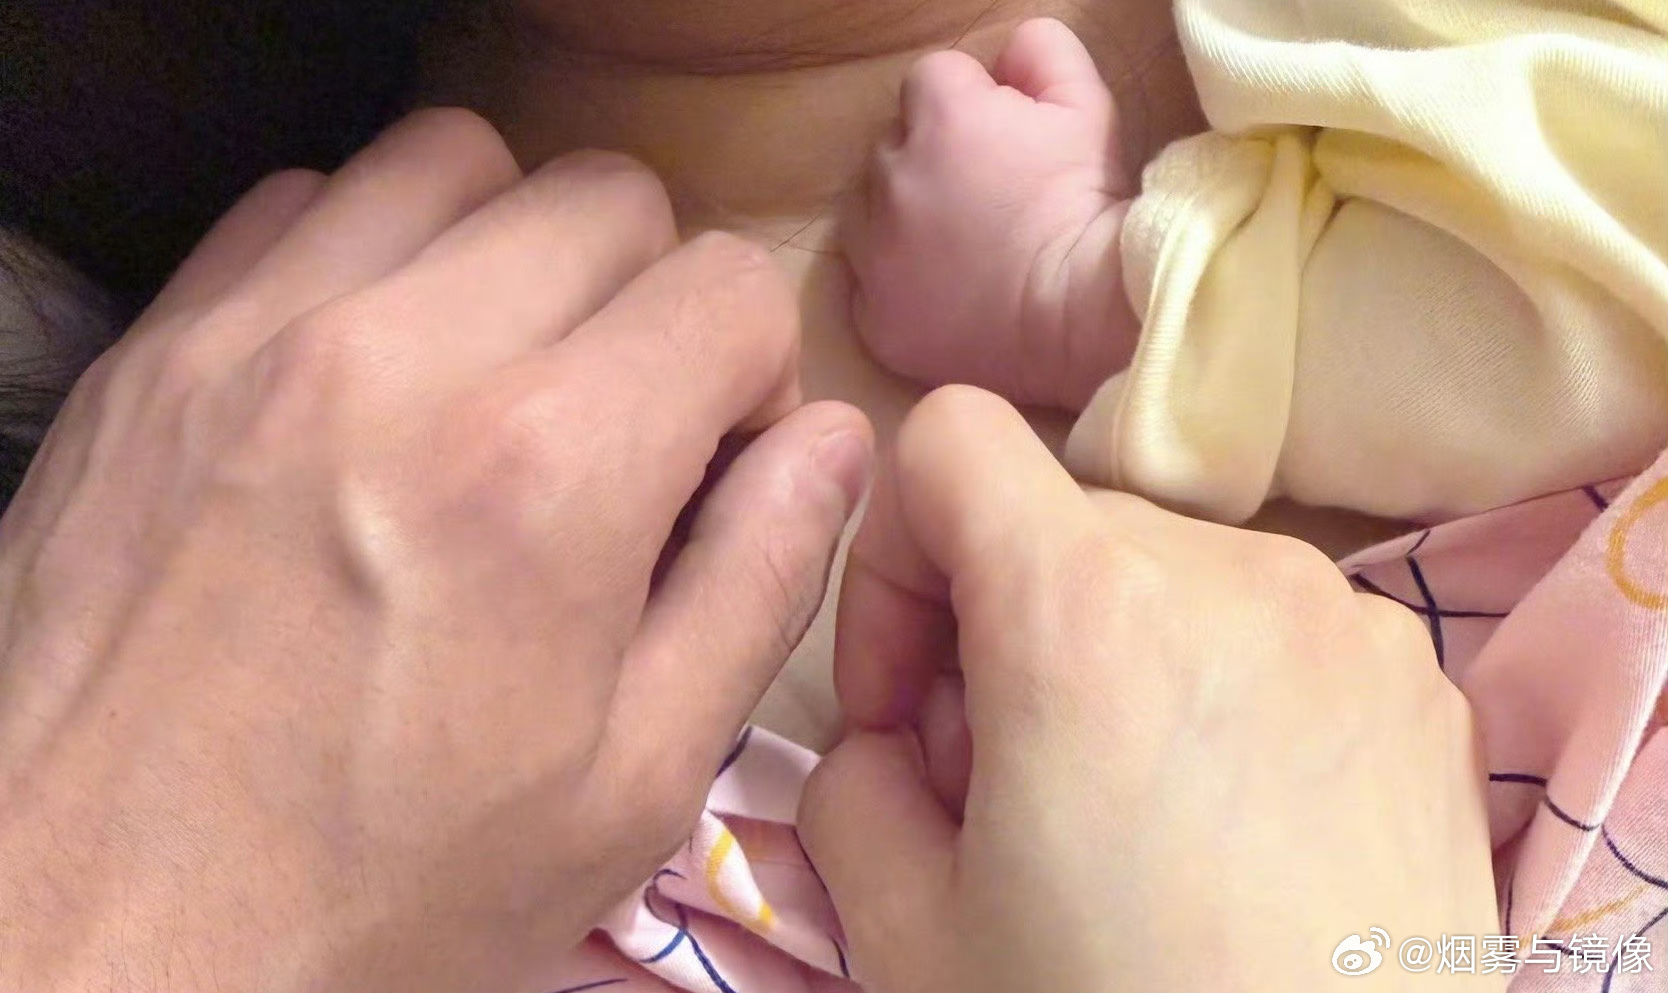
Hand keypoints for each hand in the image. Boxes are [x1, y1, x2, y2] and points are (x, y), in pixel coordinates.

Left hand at [0, 109, 871, 992]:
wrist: (92, 942)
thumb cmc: (380, 894)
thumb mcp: (630, 788)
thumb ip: (757, 585)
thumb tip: (827, 442)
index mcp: (547, 475)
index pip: (725, 288)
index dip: (748, 379)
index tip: (705, 466)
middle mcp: (400, 360)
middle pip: (603, 198)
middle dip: (646, 302)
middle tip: (612, 427)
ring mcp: (256, 336)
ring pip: (452, 160)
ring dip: (512, 253)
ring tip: (496, 382)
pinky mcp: (155, 351)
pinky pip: (301, 202)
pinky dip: (369, 257)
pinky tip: (372, 380)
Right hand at [800, 386, 1501, 991]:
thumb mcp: (903, 928)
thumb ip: (850, 781)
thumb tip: (894, 735)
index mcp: (1081, 608)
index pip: (948, 439)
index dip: (892, 558)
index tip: (907, 699)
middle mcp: (1232, 572)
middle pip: (1057, 525)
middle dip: (997, 634)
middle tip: (1002, 788)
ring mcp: (1348, 620)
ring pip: (1168, 577)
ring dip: (1112, 661)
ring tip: (1128, 816)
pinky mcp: (1424, 683)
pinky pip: (1276, 629)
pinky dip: (1222, 691)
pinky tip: (1234, 829)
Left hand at [845, 19, 1136, 410]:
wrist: (1083, 317)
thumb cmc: (1087, 206)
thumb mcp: (1087, 105)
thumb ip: (1041, 52)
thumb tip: (1008, 52)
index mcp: (938, 116)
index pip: (933, 80)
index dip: (974, 106)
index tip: (1008, 142)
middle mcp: (890, 177)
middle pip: (894, 144)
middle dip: (930, 159)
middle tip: (987, 199)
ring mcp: (874, 254)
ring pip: (869, 212)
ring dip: (902, 218)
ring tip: (961, 246)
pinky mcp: (875, 319)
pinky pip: (870, 286)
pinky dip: (898, 286)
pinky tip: (947, 293)